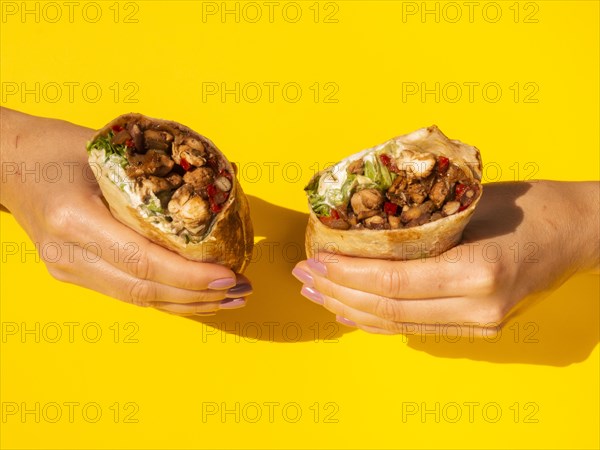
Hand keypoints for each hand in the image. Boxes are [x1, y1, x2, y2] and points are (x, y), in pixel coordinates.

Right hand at [0, 108, 251, 315]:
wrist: (5, 164)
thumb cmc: (54, 146)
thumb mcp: (106, 147)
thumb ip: (162, 164)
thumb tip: (226, 175)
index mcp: (75, 218)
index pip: (143, 261)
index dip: (190, 275)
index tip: (229, 274)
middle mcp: (69, 253)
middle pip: (144, 290)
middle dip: (199, 296)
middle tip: (242, 289)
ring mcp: (69, 269)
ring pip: (138, 300)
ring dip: (189, 304)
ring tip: (231, 299)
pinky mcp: (74, 273)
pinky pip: (128, 293)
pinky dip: (167, 298)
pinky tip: (197, 299)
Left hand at [293, 181, 598, 334]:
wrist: (575, 231)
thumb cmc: (527, 204)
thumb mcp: (469, 202)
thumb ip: (419, 225)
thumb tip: (360, 230)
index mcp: (478, 272)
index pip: (393, 282)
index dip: (347, 275)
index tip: (313, 261)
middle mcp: (477, 308)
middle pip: (389, 310)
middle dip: (339, 294)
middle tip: (303, 278)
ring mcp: (480, 323)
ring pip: (398, 325)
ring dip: (352, 311)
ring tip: (317, 295)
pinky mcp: (478, 326)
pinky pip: (416, 327)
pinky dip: (378, 320)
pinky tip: (350, 313)